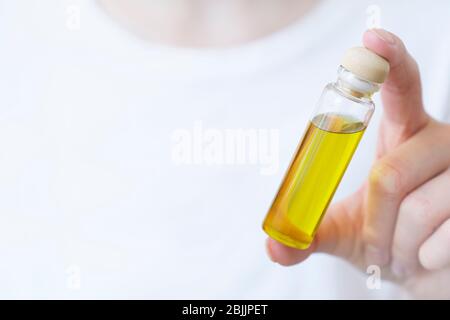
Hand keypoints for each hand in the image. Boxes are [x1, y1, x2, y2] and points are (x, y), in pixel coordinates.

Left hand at [266, 29, 449, 298]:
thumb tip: (273, 248)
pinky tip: (430, 259)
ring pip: (416, 210)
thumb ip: (308, 235)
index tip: (370, 40)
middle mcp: (441, 141)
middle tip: (380, 248)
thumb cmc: (386, 241)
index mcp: (405, 133)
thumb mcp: (345, 232)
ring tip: (404, 254)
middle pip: (388, 174)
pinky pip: (444, 239)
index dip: (389, 60)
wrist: (425, 271)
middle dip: (374, 225)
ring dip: (397, 246)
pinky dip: (424, 261)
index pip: (401, 86)